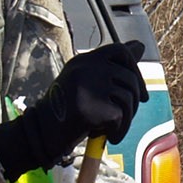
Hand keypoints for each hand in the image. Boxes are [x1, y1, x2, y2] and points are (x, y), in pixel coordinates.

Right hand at [0, 40, 146, 179]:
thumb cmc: (65, 109)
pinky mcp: (92, 107)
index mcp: (84, 60)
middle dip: (134, 100)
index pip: (121, 51)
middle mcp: (86, 68)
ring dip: (127, 119)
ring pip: (128, 98)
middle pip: (129, 78)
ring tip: (114, 128)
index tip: (139, 92)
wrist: (42, 133)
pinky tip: (109, 136)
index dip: (135, 70)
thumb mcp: (85, 80)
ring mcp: (89, 86)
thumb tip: (140, 46)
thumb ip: (111, 66)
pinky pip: (121, 117)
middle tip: (126, 115)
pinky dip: (119, 131)